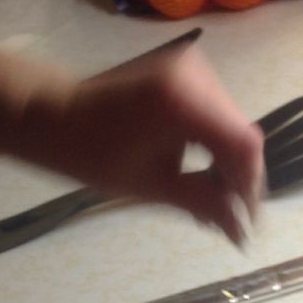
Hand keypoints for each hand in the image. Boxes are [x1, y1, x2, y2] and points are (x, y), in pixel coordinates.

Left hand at [0, 14, 263, 244]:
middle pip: (241, 134)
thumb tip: (241, 233)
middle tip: (231, 220)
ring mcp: (191, 69)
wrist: (51, 115)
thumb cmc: (90, 153)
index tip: (246, 223)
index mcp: (184, 100)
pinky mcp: (184, 73)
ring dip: (227, 165)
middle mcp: (195, 75)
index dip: (250, 187)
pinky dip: (213, 147)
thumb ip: (202, 204)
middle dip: (239, 179)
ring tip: (215, 203)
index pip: (243, 145)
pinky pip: (214, 115)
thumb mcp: (151, 186)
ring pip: (230, 126)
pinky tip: (204, 176)